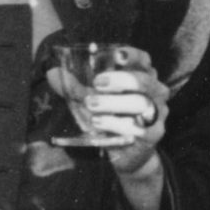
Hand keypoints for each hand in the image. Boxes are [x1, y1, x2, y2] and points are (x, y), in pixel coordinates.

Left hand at [50, 47, 169, 176]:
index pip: (143, 60)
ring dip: (113, 103)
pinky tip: (98, 123)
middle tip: (97, 83)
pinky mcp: (154, 133)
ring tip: (91, 104)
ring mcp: (157, 112)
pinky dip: (115, 124)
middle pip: (144, 80)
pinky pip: (137, 127)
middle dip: (120, 79)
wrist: (125, 153)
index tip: (117, 55)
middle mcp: (154, 92)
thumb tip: (52, 73)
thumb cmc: (109, 119)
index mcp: (141, 76)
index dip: (133, 55)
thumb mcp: (90, 100)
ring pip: (141, 102)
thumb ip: (73, 87)